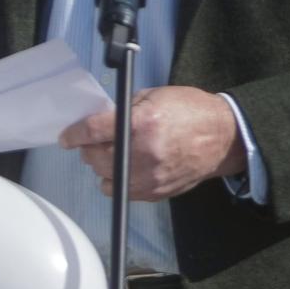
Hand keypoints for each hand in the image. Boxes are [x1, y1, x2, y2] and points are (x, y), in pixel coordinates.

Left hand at [59, 87, 243, 200]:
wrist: (223, 137)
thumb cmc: (191, 111)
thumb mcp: (156, 96)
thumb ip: (125, 109)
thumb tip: (100, 120)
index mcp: (142, 123)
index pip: (93, 131)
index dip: (74, 134)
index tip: (66, 137)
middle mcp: (143, 152)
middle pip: (94, 157)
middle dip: (88, 148)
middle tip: (94, 140)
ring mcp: (149, 176)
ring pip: (103, 177)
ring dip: (101, 165)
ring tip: (112, 153)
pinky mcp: (154, 192)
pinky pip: (119, 191)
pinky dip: (115, 180)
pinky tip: (125, 167)